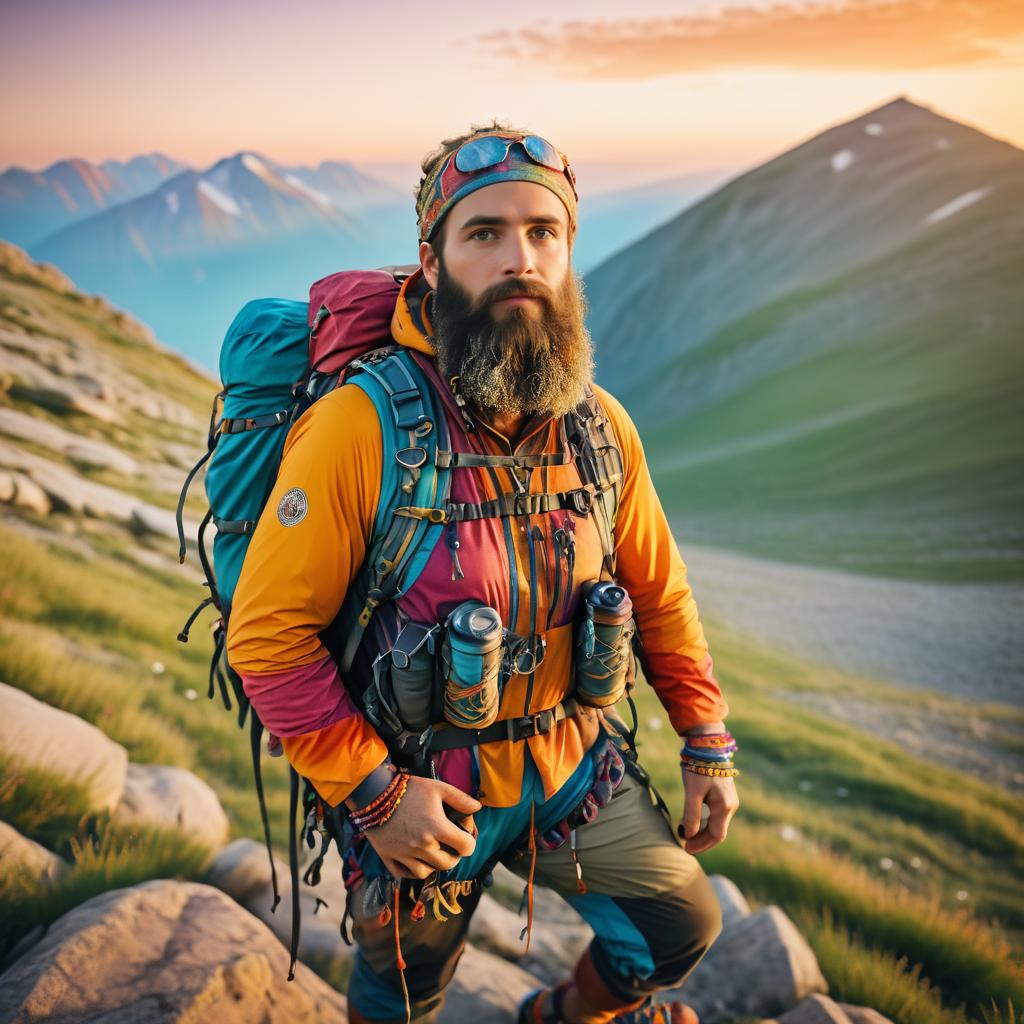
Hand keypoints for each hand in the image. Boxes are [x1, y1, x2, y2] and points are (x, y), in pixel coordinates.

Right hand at [361, 775, 480, 879]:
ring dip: (434, 865)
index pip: (465, 847)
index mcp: (436, 828)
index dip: (469, 842)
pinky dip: (412, 871)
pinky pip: (404, 874)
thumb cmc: (409, 789)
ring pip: (427, 872)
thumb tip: (478, 808)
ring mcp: (404, 854)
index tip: (465, 835)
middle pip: (447, 864)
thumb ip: (461, 799)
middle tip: (451, 845)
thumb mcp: (438, 787)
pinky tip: (416, 859)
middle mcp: (422, 845)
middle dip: (454, 855)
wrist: (374, 793)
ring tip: (435, 853)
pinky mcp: (388, 857)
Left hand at [678, 772, 739, 854]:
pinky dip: (705, 822)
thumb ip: (691, 814)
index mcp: (725, 806)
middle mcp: (730, 805)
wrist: (706, 745)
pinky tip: (693, 822)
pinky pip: (716, 815)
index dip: (702, 845)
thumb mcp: (692, 791)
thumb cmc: (699, 767)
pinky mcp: (723, 794)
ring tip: (687, 835)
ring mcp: (728, 800)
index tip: (686, 849)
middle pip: (717, 831)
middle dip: (702, 841)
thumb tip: (689, 835)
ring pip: (716, 823)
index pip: (716, 835)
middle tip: (685, 845)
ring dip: (703, 832)